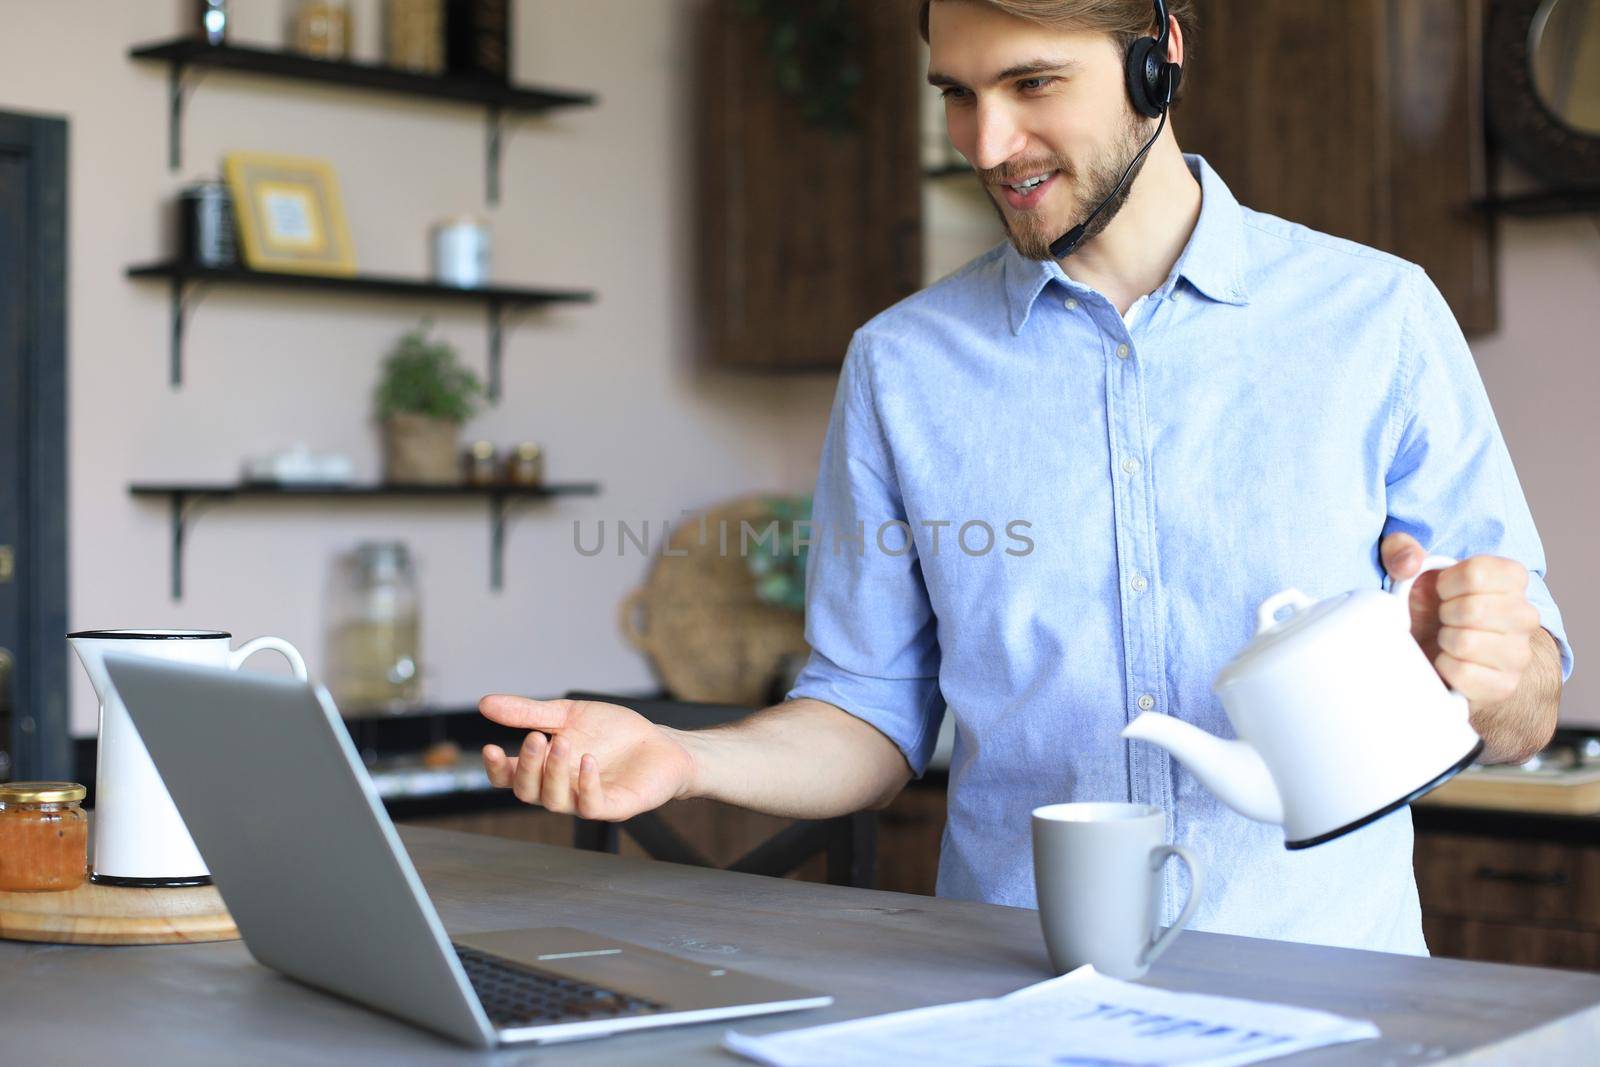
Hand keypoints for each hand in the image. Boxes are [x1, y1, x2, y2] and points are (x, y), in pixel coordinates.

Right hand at [478, 695, 696, 820]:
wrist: (659, 741)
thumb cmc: (613, 732)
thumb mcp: (568, 714)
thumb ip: (529, 712)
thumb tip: (485, 703)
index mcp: (546, 769)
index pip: (511, 778)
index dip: (497, 769)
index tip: (491, 748)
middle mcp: (562, 789)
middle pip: (529, 791)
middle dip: (528, 766)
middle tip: (536, 738)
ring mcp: (586, 800)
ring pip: (555, 800)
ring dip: (553, 772)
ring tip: (560, 742)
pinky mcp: (615, 806)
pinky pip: (592, 805)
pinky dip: (586, 785)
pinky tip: (587, 761)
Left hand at [1381, 533, 1540, 710]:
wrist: (1433, 654)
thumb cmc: (1426, 607)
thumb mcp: (1408, 569)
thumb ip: (1401, 550)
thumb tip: (1409, 563)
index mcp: (1511, 578)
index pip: (1477, 573)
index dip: (1446, 584)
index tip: (1443, 592)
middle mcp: (1525, 614)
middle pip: (1474, 610)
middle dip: (1445, 615)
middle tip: (1444, 619)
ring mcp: (1520, 653)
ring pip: (1468, 643)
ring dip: (1445, 641)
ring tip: (1448, 639)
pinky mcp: (1505, 685)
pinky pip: (1463, 673)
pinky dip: (1445, 668)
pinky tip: (1449, 661)